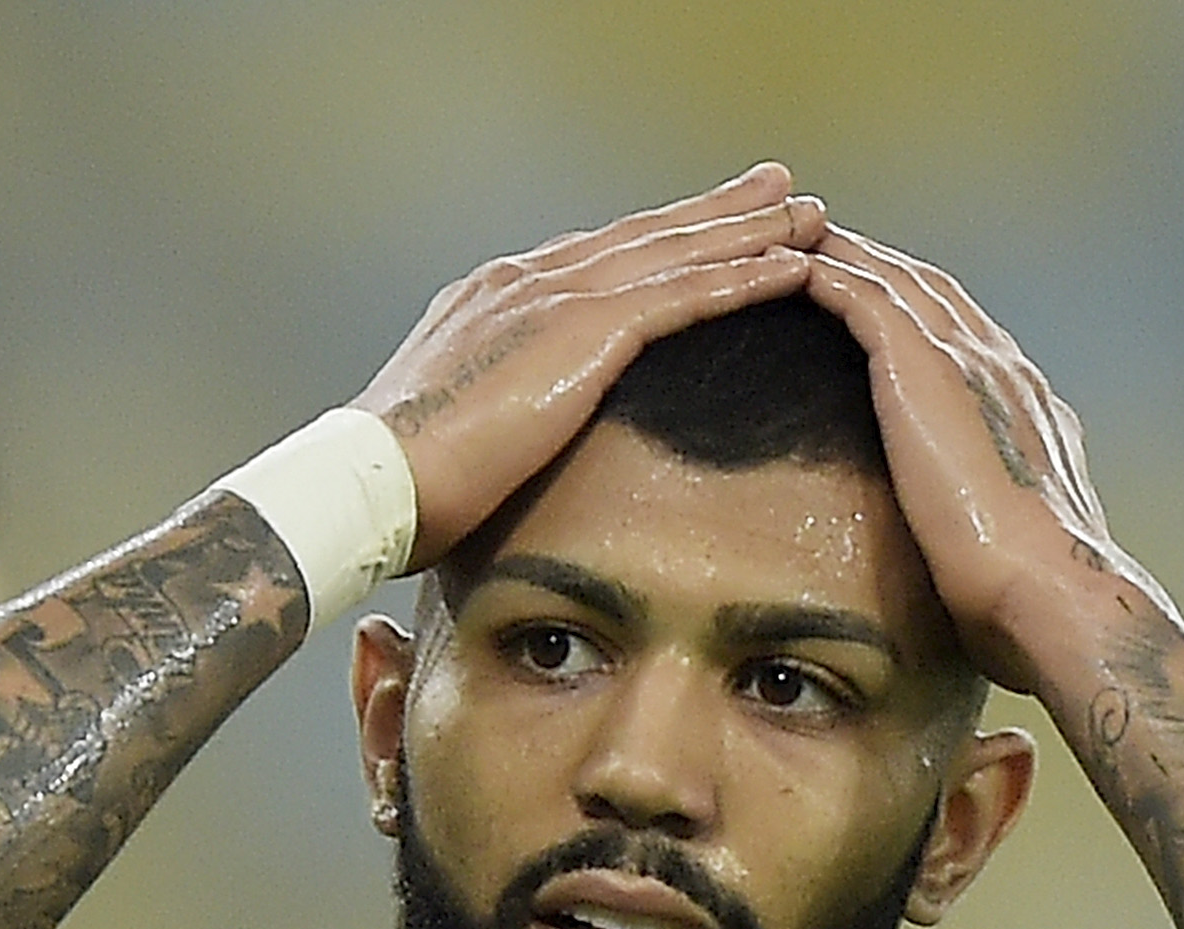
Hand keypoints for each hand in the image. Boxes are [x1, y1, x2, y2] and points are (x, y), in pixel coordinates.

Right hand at [354, 164, 827, 566]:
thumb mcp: (454, 431)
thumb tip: (512, 440)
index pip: (595, 260)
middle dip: (718, 211)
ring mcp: (554, 300)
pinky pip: (681, 296)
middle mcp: (528, 282)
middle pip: (645, 236)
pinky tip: (789, 268)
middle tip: (780, 189)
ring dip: (749, 232)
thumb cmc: (402, 484)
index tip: (704, 225)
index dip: (658, 240)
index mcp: (495, 302)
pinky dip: (739, 277)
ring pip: (675, 253)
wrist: (373, 482)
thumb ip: (494, 411)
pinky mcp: (581, 333)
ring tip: (810, 217)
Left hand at [805, 227, 1171, 696]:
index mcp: (1023, 404)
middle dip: (878, 261)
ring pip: (893, 277)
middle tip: (820, 243)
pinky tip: (778, 269)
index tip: (879, 299)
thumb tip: (973, 557)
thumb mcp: (1011, 544)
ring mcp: (966, 357)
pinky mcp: (924, 365)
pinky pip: (859, 296)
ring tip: (785, 238)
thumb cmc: (1029, 597)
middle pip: (927, 288)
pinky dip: (821, 274)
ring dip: (841, 253)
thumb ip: (992, 522)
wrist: (1050, 589)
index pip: (962, 335)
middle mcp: (1000, 365)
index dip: (918, 311)